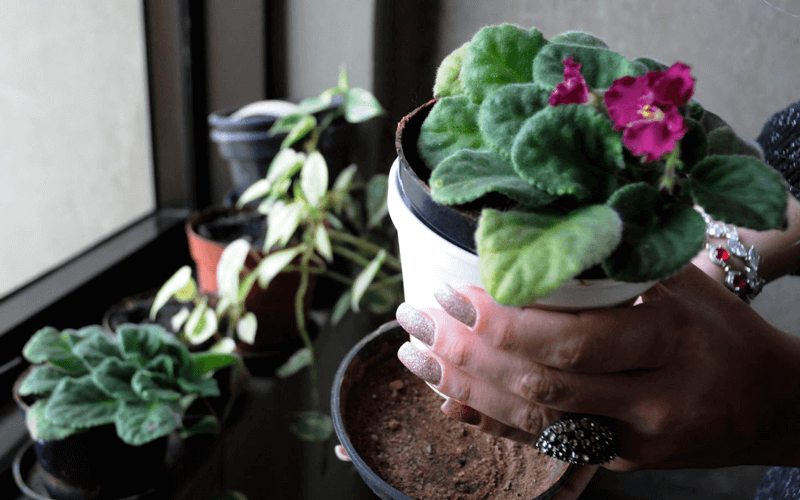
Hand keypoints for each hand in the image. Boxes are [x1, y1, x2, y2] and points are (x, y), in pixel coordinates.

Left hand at [396, 265, 799, 470]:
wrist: (770, 402)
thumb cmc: (720, 328)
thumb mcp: (679, 282)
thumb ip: (609, 268)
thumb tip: (525, 250)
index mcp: (669, 339)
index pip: (569, 338)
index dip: (501, 321)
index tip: (450, 293)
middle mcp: (651, 398)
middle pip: (540, 384)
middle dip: (465, 353)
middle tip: (414, 320)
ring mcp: (635, 439)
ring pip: (535, 421)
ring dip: (465, 389)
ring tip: (415, 357)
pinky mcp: (621, 459)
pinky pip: (546, 446)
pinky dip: (493, 423)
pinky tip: (450, 402)